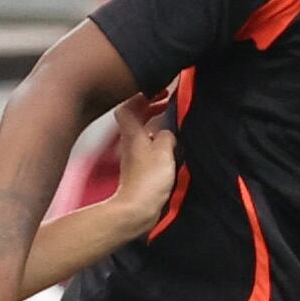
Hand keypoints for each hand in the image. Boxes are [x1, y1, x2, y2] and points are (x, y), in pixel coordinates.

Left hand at [103, 100, 176, 229]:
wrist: (135, 210)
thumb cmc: (147, 181)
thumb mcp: (164, 151)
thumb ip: (167, 135)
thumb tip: (168, 131)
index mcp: (133, 134)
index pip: (128, 106)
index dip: (141, 96)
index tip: (157, 90)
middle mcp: (130, 143)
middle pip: (134, 117)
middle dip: (149, 106)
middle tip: (166, 101)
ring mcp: (133, 157)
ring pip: (141, 131)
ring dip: (154, 122)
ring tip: (171, 119)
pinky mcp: (139, 170)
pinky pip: (147, 147)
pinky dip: (157, 140)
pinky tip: (170, 144)